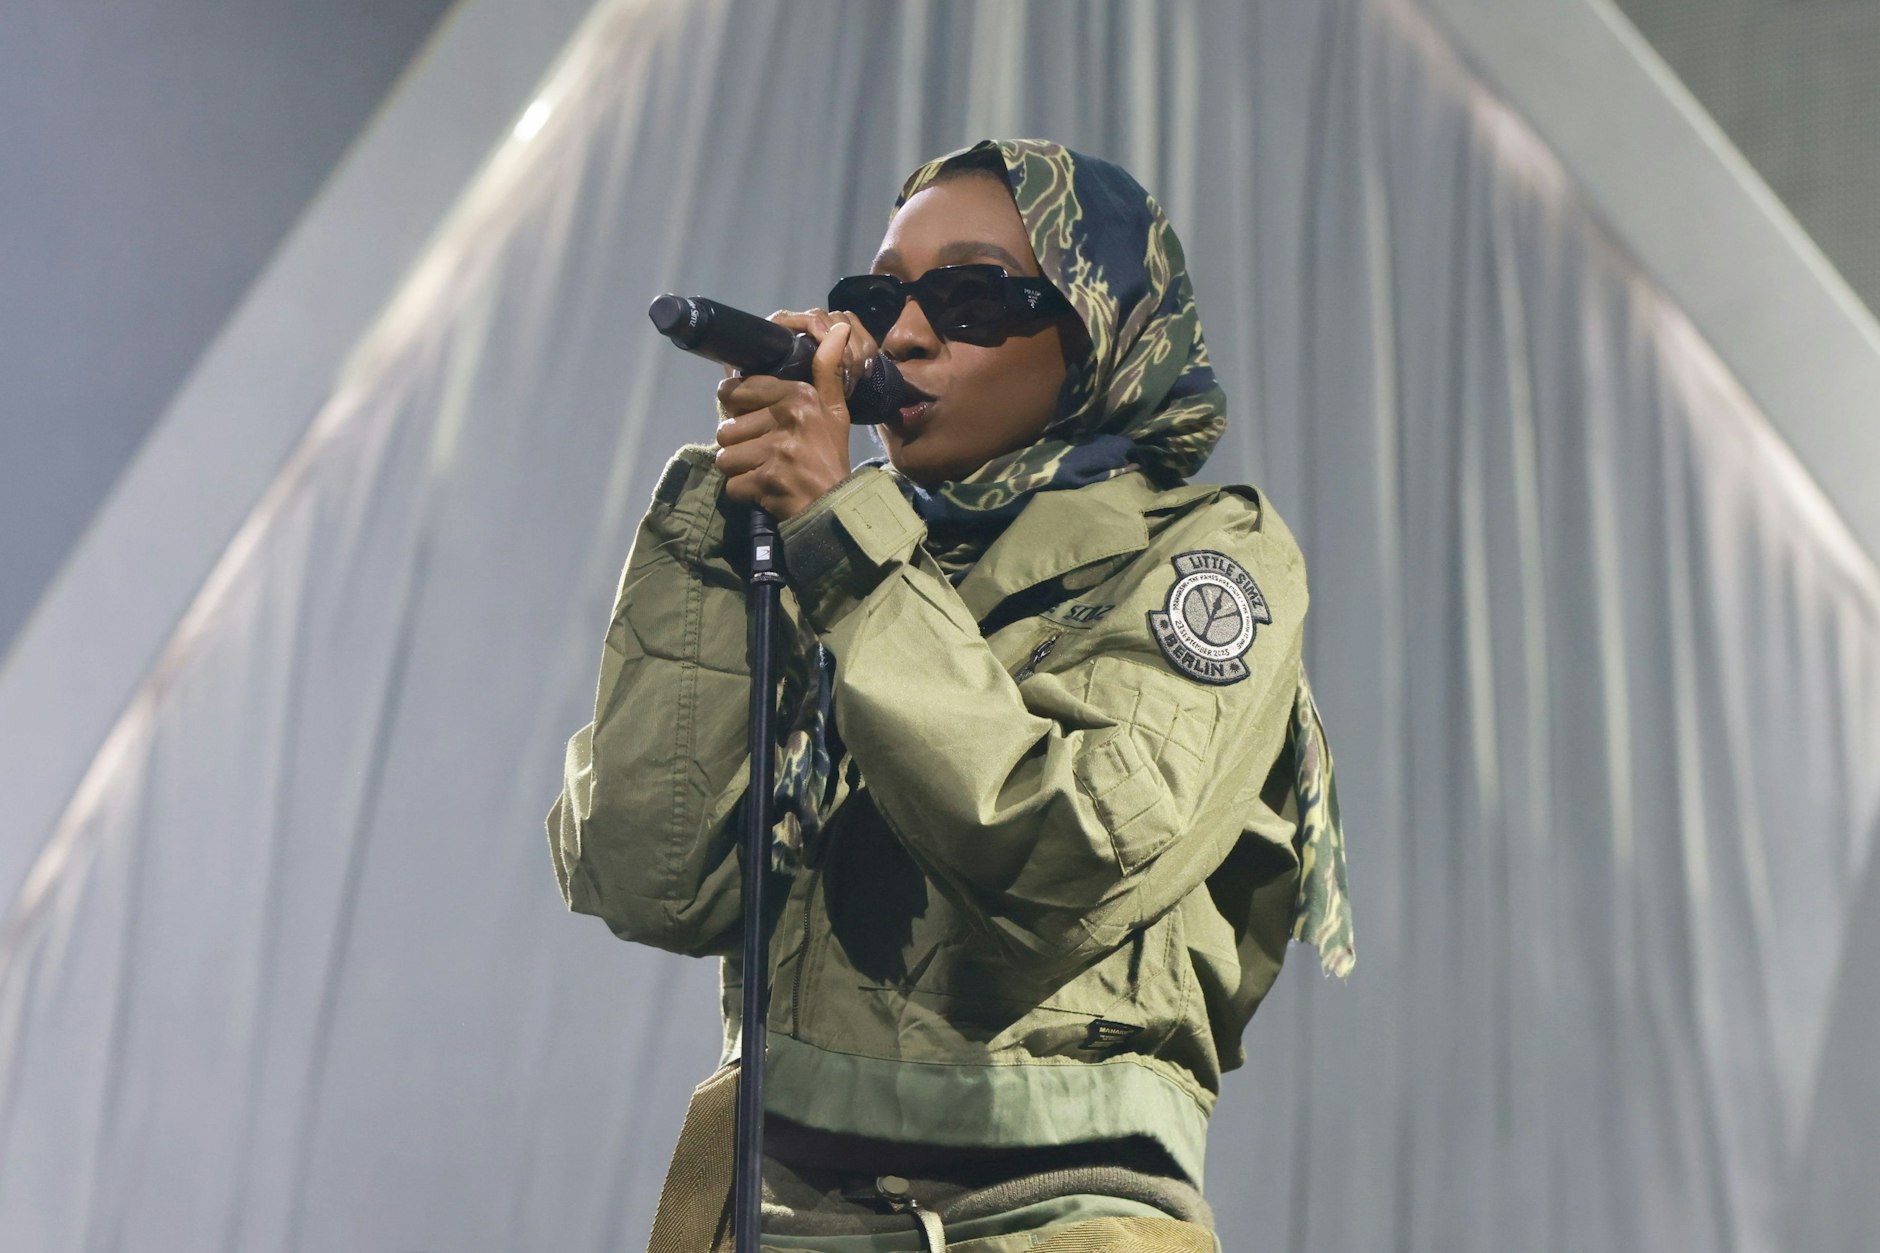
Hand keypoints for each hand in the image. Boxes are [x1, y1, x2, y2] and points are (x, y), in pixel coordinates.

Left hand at [713, 308, 879, 518]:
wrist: (837, 506)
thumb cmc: (829, 455)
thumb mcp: (834, 410)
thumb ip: (826, 370)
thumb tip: (838, 329)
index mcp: (798, 396)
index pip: (737, 391)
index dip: (737, 407)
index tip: (752, 419)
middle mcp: (786, 419)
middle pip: (727, 428)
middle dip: (739, 443)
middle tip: (762, 451)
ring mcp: (776, 451)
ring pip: (725, 456)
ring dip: (739, 468)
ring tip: (762, 469)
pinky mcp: (766, 480)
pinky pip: (732, 484)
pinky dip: (744, 491)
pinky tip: (764, 488)